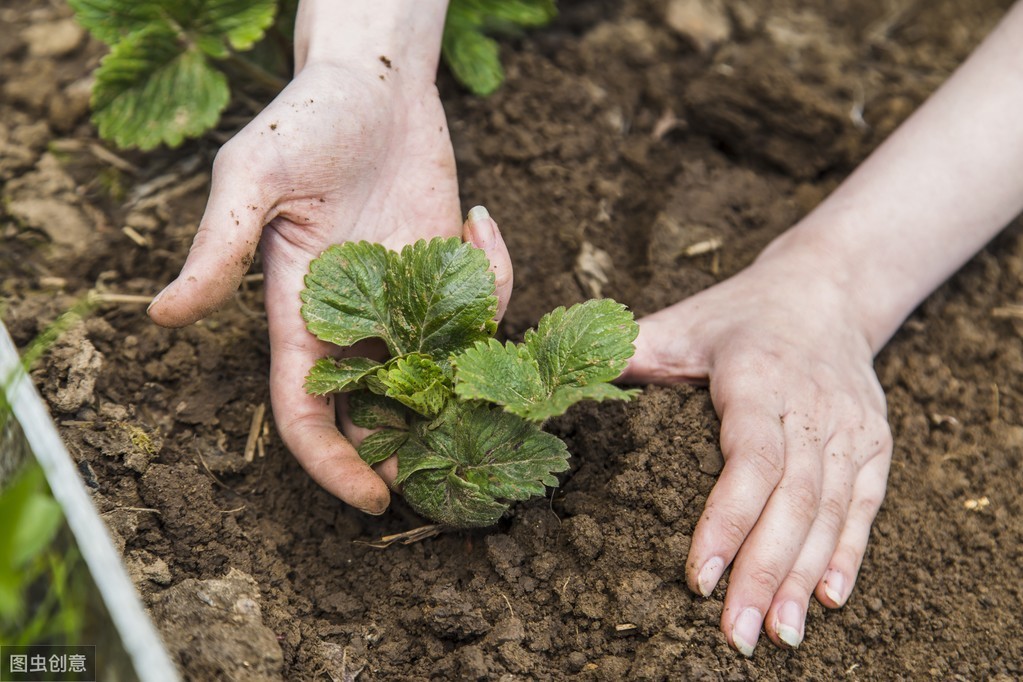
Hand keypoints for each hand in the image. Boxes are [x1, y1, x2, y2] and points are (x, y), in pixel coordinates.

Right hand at [147, 62, 515, 514]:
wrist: (372, 82)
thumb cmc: (305, 121)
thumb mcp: (253, 178)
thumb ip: (218, 248)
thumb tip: (162, 316)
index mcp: (300, 313)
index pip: (307, 410)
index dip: (333, 463)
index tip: (373, 499)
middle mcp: (355, 319)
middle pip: (378, 410)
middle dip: (413, 447)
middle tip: (458, 472)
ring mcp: (409, 298)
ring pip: (438, 373)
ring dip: (467, 386)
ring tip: (499, 383)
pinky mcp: (451, 269)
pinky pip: (483, 305)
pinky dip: (497, 281)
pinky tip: (483, 223)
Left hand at [622, 251, 891, 654]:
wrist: (827, 290)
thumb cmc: (738, 315)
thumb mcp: (681, 322)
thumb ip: (629, 351)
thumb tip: (564, 381)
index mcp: (760, 378)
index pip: (750, 460)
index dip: (726, 521)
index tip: (698, 577)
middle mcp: (813, 406)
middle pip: (792, 500)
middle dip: (764, 573)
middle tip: (738, 635)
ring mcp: (851, 428)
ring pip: (829, 512)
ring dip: (804, 578)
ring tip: (779, 635)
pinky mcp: (874, 443)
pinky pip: (864, 506)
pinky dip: (848, 554)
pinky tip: (828, 600)